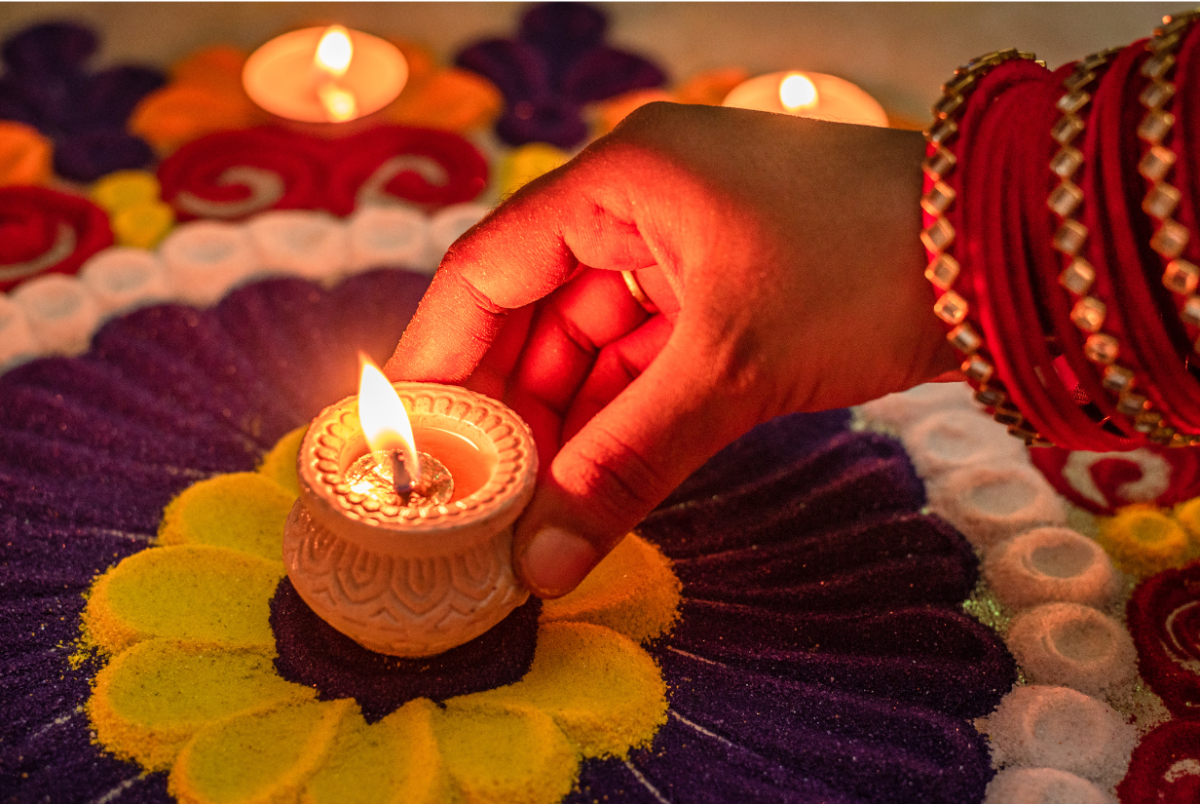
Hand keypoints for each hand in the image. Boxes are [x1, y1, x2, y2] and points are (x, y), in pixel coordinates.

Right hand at [386, 101, 955, 597]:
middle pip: (532, 311)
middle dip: (504, 405)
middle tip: (468, 494)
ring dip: (561, 422)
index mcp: (618, 181)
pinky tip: (588, 482)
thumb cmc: (863, 268)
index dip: (438, 354)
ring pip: (588, 345)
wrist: (1002, 257)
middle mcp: (635, 206)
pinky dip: (617, 419)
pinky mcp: (719, 298)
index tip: (404, 439)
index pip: (488, 268)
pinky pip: (641, 362)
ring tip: (522, 505)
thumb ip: (626, 464)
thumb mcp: (729, 369)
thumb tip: (540, 563)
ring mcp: (678, 252)